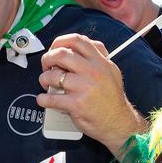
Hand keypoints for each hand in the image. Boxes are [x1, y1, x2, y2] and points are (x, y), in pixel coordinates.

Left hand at [37, 35, 143, 153]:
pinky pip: (51, 98)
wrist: (118, 121)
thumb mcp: (111, 71)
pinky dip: (43, 99)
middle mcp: (92, 71)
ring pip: (53, 76)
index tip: (54, 50)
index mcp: (99, 61)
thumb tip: (77, 49)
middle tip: (46, 67)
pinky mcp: (76, 104)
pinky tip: (43, 99)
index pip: (77, 40)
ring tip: (46, 84)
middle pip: (61, 54)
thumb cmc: (111, 98)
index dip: (60, 42)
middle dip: (47, 59)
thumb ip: (97, 57)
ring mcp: (84, 87)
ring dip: (44, 79)